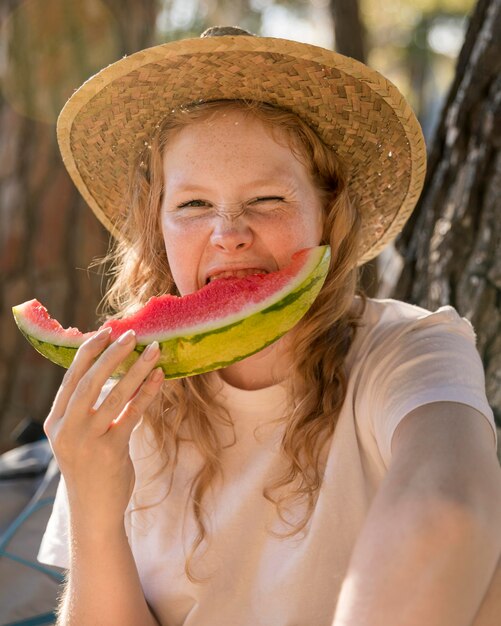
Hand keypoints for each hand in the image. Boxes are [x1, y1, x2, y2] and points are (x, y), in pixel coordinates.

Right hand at [44, 327, 163, 531]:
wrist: (94, 512)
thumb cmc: (91, 468)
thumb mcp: (78, 437)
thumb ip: (85, 409)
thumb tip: (107, 370)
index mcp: (57, 422)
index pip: (71, 378)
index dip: (89, 352)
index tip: (106, 332)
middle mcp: (67, 429)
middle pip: (90, 382)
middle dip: (112, 354)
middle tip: (132, 334)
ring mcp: (88, 441)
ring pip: (114, 395)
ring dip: (137, 369)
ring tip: (153, 349)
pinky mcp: (111, 452)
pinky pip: (133, 414)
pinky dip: (148, 393)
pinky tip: (160, 377)